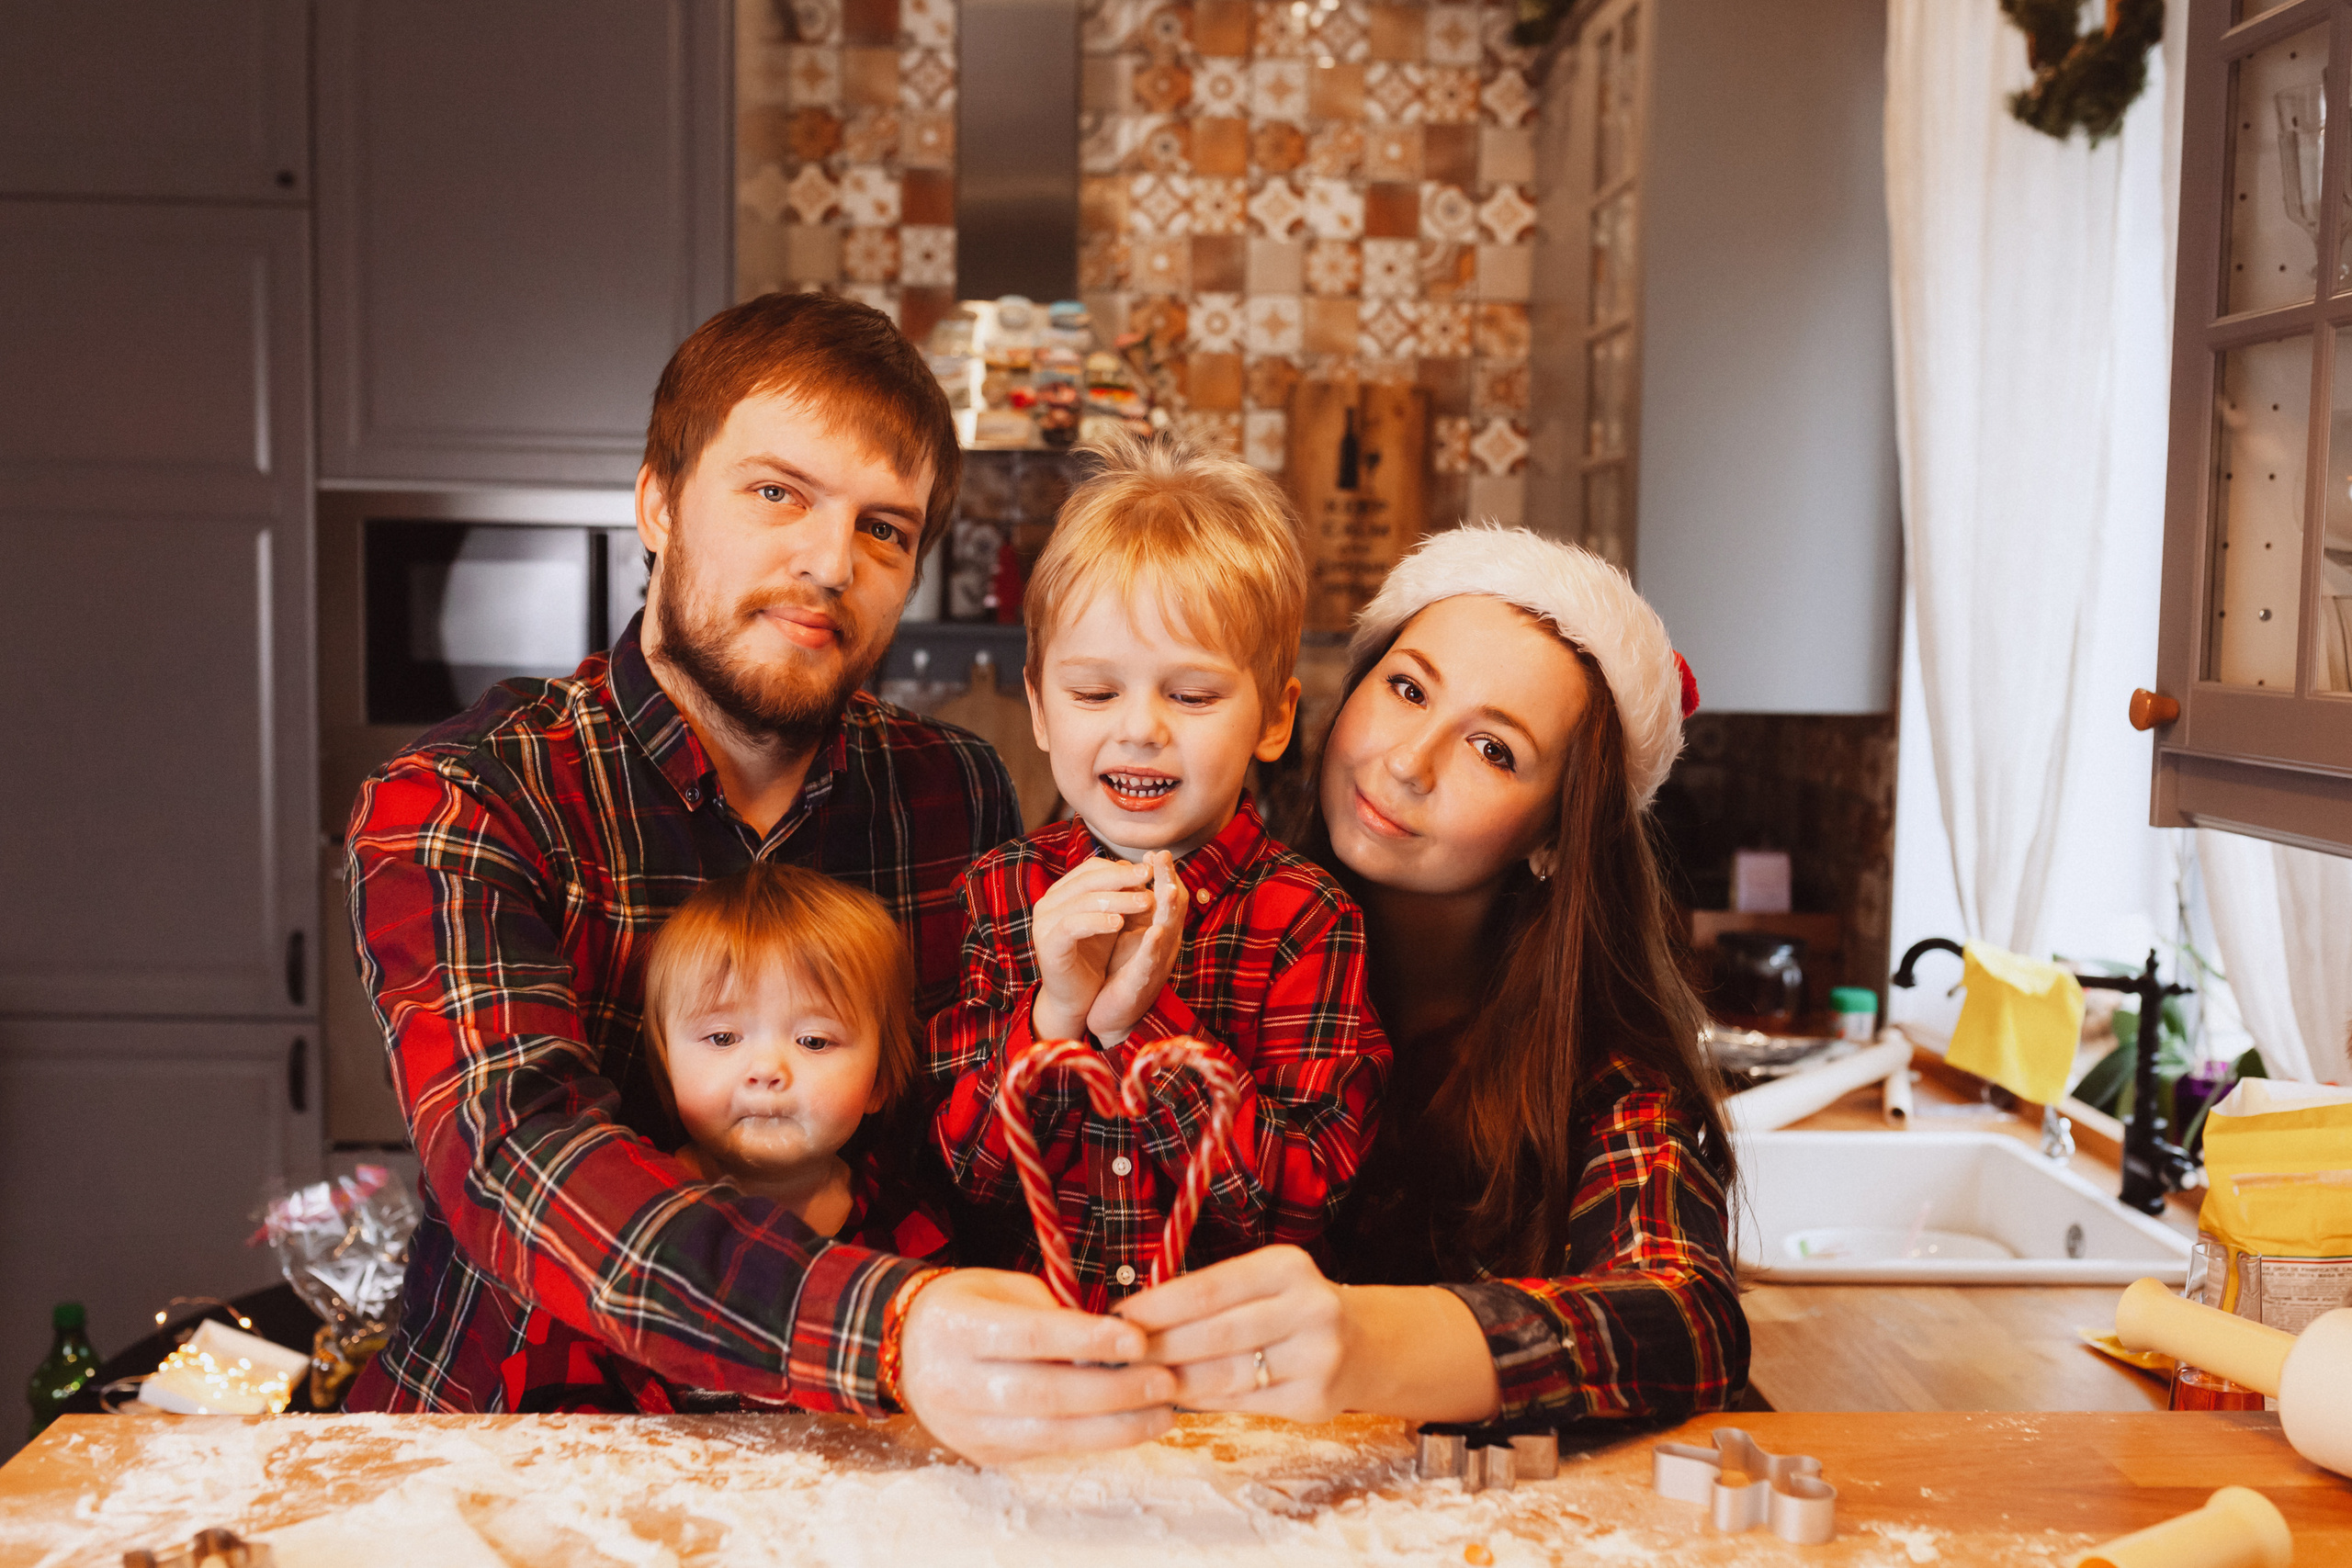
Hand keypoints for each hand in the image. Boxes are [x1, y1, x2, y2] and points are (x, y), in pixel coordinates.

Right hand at [896, 1269, 1175, 1464]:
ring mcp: (965, 1426)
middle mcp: (952, 1381)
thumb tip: (1121, 1340)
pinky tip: (1130, 1425)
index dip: (1086, 1339)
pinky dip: (1094, 1438)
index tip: (1139, 1339)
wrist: (908, 1350)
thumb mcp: (1004, 1291)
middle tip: (1164, 1381)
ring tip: (1162, 1412)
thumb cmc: (971, 1308)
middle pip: (1043, 1394)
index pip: (1029, 1336)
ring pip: (1048, 1435)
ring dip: (1114, 1427)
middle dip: (1113, 1391)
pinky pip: (1046, 1450)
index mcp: (957, 1327)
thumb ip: (1055, 1314)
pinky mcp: (983, 1454)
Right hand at [1029, 858, 1156, 1040]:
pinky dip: (1097, 921)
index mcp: (1062, 892)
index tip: (1150, 870)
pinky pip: (1072, 925)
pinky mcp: (1047, 944)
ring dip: (1119, 899)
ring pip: (1083, 900)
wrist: (1077, 998)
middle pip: (1088, 879)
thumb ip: (1119, 895)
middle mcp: (1048, 902)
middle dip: (1123, 877)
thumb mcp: (1110, 920)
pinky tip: (1119, 923)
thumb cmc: (1094, 957)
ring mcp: (1044, 923)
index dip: (1121, 868)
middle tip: (1150, 876)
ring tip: (1147, 902)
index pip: (1092, 869)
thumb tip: (1141, 868)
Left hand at [1086, 851, 1184, 1043]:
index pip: (1167, 897)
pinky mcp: (1141, 984)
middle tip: (1164, 856)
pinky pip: (1149, 963)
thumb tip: (1135, 875)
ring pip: (1167, 932)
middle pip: (1173, 909)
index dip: (1164, 874)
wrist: (1113, 1016)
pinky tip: (1153, 932)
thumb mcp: (1130, 935)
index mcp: (1159, 931)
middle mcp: (1163, 945)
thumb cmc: (1121, 972)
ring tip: (1167, 889)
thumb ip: (1136, 909)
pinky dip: (1153, 947)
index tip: (1158, 851)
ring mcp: (1155, 965)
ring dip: (1168, 910)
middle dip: (1169, 881)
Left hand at [1114, 1245, 1352, 1420]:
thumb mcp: (1264, 1281)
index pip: (1208, 1288)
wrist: (1365, 1346)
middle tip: (1116, 1356)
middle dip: (1157, 1347)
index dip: (1158, 1305)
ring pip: (1226, 1374)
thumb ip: (1211, 1294)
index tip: (1118, 1317)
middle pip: (1214, 1333)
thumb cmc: (1291, 1308)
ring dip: (1174, 1380)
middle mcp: (1309, 1308)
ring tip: (1137, 1381)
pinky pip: (1244, 1403)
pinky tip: (1177, 1399)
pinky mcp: (1315, 1400)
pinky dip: (1204, 1402)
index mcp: (1287, 1267)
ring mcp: (1317, 1357)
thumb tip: (1134, 1316)